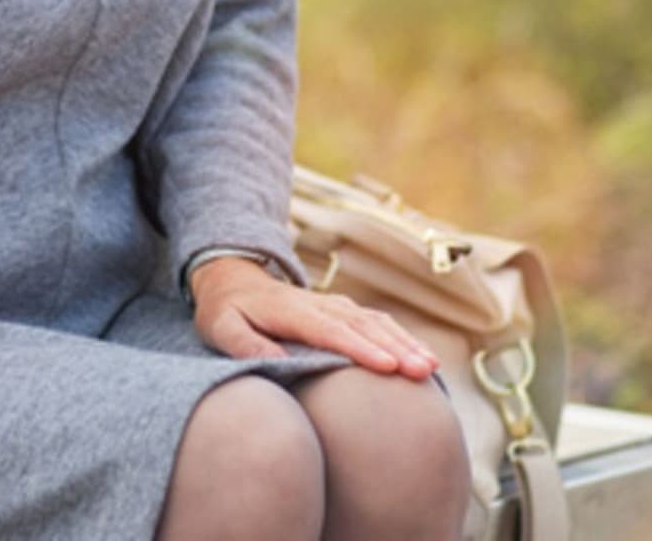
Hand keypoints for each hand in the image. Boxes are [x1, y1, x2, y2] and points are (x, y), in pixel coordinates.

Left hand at [189, 257, 441, 379]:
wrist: (232, 280)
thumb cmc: (226, 311)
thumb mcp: (221, 327)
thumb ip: (245, 344)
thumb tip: (276, 363)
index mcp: (291, 311)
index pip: (331, 330)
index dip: (360, 348)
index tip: (388, 367)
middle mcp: (319, 304)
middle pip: (362, 326)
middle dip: (396, 348)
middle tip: (422, 371)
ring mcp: (333, 305)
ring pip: (375, 322)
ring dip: (404, 342)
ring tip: (430, 366)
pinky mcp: (343, 311)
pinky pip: (377, 322)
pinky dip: (401, 336)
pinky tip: (421, 355)